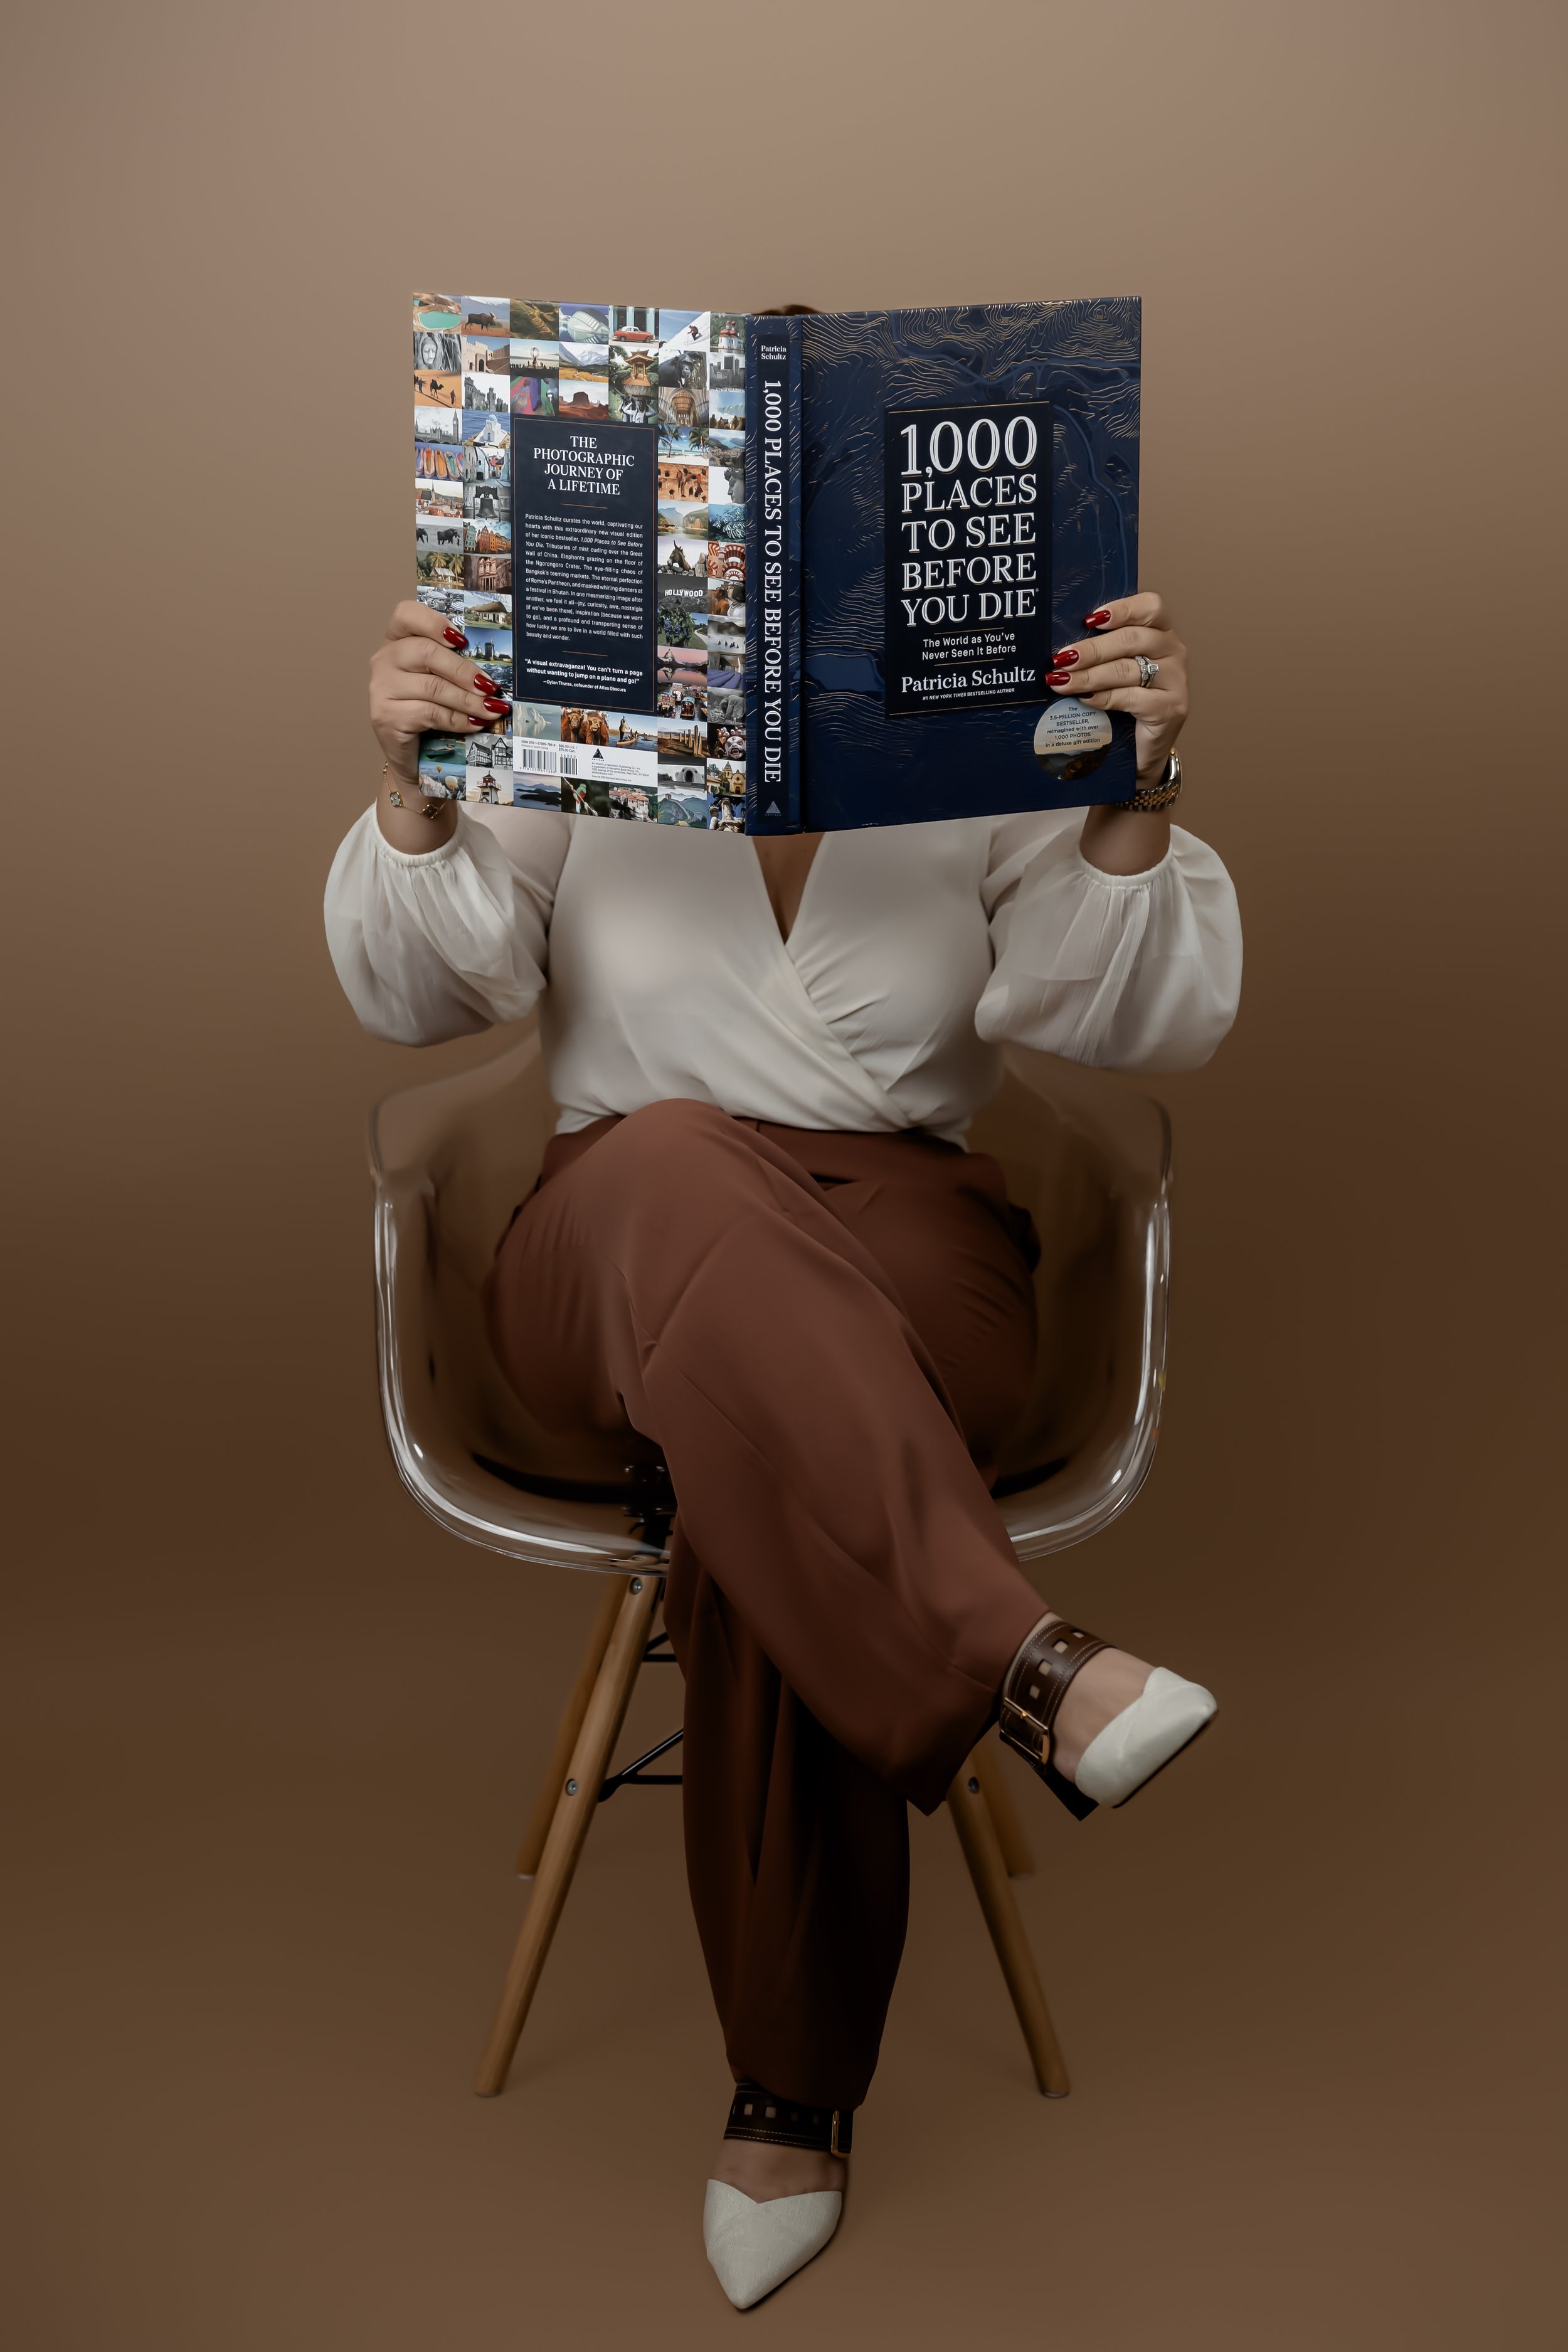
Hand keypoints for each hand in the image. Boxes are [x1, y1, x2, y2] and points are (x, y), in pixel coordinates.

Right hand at [368, 600, 509, 783]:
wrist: (411, 756)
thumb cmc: (428, 712)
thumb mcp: (439, 681)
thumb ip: (453, 665)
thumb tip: (491, 669)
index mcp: (396, 641)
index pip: (406, 614)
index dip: (435, 622)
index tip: (462, 640)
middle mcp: (383, 660)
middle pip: (426, 652)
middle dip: (464, 671)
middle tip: (491, 686)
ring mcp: (381, 688)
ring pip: (432, 687)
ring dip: (468, 700)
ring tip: (492, 709)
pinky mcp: (385, 717)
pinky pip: (429, 713)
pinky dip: (458, 719)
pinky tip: (475, 723)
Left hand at [1047, 591, 1187, 780]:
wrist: (1144, 750)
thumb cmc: (1127, 704)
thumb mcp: (1116, 669)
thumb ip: (1102, 653)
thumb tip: (1062, 648)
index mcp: (1161, 632)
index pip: (1150, 607)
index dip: (1121, 608)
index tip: (1089, 619)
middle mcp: (1173, 652)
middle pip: (1131, 639)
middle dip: (1091, 650)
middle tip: (1061, 659)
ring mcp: (1175, 681)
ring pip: (1128, 669)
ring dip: (1089, 676)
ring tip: (1062, 682)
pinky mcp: (1171, 709)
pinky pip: (1133, 698)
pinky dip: (1105, 698)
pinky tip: (1086, 700)